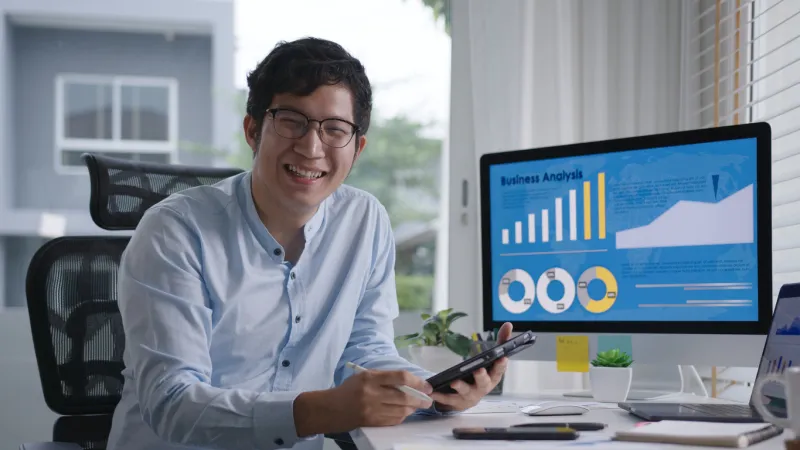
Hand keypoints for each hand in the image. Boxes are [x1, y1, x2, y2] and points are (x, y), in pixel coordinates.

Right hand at [294, 369, 433, 435]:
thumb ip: (385, 377)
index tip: (427, 385)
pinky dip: (403, 416)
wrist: (332, 409)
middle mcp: (372, 394)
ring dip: (413, 408)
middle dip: (420, 398)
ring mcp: (372, 410)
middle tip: (428, 398)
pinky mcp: (373, 422)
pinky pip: (394, 420)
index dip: (417, 382)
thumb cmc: (350, 389)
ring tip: (418, 405)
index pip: (400, 377)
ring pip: (401, 410)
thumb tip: (410, 381)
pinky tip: (405, 412)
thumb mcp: (364, 375)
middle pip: (403, 396)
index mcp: (370, 378)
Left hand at [430, 322, 512, 411]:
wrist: (468, 398)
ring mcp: (470, 396)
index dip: (501, 365)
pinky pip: (448, 399)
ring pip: (466, 392)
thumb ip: (500, 342)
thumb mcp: (490, 359)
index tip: (503, 357)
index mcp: (492, 377)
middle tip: (478, 370)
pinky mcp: (456, 402)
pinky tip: (432, 390)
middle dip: (481, 377)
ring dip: (460, 387)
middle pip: (484, 383)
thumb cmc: (481, 375)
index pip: (499, 371)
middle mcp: (483, 388)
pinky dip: (440, 396)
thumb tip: (508, 324)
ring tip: (454, 382)